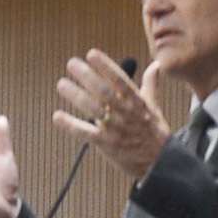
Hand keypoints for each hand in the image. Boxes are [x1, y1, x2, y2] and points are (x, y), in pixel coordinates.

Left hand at [51, 49, 174, 180]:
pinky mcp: (107, 145)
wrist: (160, 163)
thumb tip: (155, 64)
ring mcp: (116, 129)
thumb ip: (151, 84)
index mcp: (137, 102)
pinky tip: (58, 116)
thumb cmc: (155, 134)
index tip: (92, 54)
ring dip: (77, 96)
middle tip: (71, 64)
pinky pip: (87, 134)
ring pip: (94, 110)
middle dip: (87, 76)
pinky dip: (72, 125)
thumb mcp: (154, 107)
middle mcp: (126, 113)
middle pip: (104, 92)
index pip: (120, 80)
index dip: (106, 66)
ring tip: (62, 84)